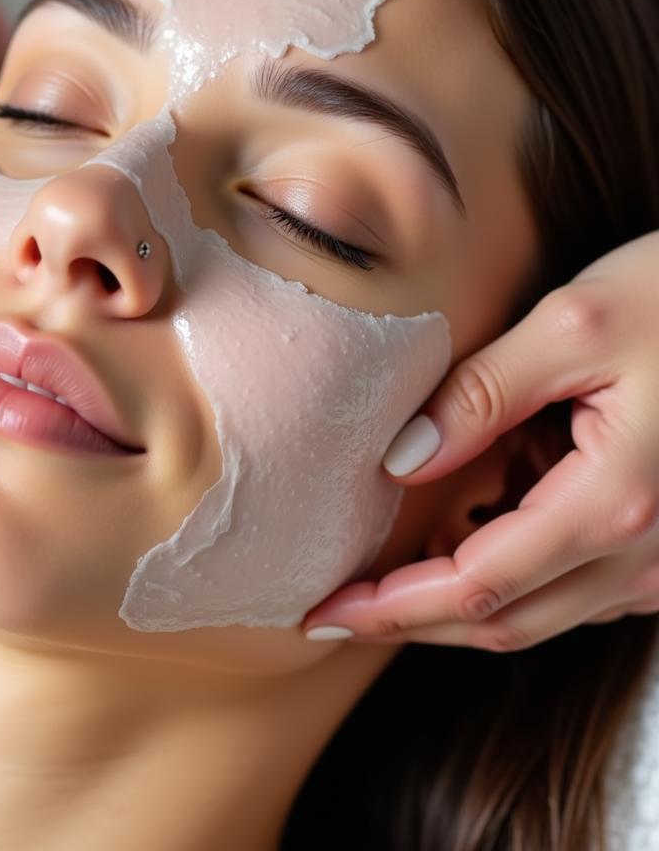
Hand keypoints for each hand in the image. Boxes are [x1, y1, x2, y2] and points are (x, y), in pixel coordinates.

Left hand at [301, 230, 658, 650]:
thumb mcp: (572, 325)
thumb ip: (481, 395)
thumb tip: (401, 461)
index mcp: (616, 504)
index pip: (476, 585)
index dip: (391, 607)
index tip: (323, 610)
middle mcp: (646, 555)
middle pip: (502, 622)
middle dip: (407, 623)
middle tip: (330, 614)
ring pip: (537, 615)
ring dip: (451, 607)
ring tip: (379, 582)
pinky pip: (571, 592)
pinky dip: (503, 582)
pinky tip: (458, 545)